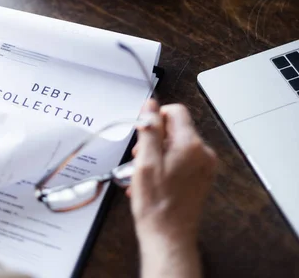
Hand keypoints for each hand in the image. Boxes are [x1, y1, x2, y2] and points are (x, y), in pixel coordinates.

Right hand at [130, 100, 215, 246]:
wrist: (169, 238)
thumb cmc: (157, 205)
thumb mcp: (146, 161)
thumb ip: (150, 129)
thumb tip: (151, 105)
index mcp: (191, 145)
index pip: (176, 111)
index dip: (157, 118)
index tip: (144, 132)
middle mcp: (203, 153)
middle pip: (176, 129)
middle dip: (155, 138)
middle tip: (139, 156)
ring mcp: (204, 167)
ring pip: (177, 145)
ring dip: (158, 152)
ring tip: (143, 171)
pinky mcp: (201, 178)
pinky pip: (182, 160)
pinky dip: (166, 164)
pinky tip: (153, 180)